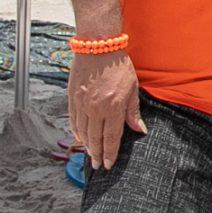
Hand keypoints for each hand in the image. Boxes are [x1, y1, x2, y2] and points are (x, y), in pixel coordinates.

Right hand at [67, 49, 145, 170]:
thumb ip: (133, 112)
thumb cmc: (118, 66)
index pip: (111, 137)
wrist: (98, 48)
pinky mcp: (72, 98)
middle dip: (97, 154)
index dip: (110, 153)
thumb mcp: (132, 89)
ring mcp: (82, 104)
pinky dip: (76, 132)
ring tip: (91, 154)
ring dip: (86, 145)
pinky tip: (80, 138)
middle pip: (95, 138)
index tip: (109, 164)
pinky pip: (74, 120)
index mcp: (113, 107)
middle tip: (98, 165)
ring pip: (83, 132)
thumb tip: (139, 130)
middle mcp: (96, 108)